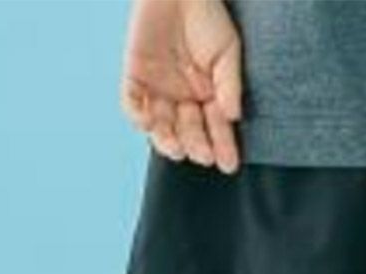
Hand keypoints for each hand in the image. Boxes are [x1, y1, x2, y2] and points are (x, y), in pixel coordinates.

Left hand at [120, 0, 243, 173]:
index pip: (216, 128)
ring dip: (167, 141)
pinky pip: (132, 105)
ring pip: (161, 127)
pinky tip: (148, 124)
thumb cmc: (207, 17)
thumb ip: (230, 85)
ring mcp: (159, 90)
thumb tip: (233, 117)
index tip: (229, 164)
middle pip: (189, 133)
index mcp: (209, 96)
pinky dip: (137, 117)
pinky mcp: (136, 76)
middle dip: (196, 145)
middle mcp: (184, 98)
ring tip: (176, 148)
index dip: (223, 147)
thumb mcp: (228, 51)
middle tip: (203, 153)